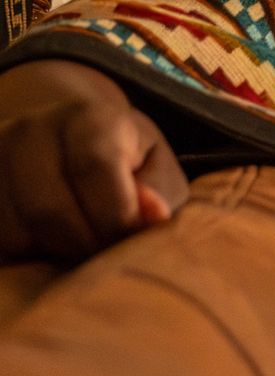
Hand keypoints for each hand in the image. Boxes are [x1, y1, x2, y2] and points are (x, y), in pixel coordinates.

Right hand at [0, 68, 187, 263]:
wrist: (67, 140)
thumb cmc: (124, 160)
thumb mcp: (155, 166)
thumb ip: (159, 190)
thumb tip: (152, 218)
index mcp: (88, 117)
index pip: (94, 168)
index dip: (116, 217)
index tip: (132, 242)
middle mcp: (31, 131)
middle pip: (49, 210)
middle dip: (84, 246)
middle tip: (106, 257)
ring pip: (15, 235)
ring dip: (53, 256)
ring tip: (80, 246)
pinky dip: (25, 259)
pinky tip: (50, 247)